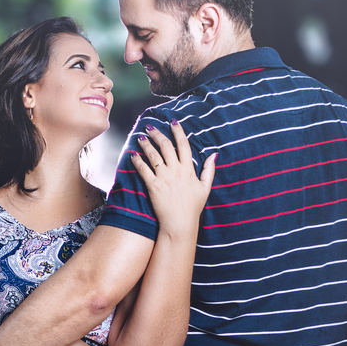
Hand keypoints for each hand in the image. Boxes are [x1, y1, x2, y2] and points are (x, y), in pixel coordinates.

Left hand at [131, 122, 215, 237]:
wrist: (180, 223)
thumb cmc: (193, 207)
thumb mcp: (205, 187)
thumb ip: (209, 170)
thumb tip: (214, 155)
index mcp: (189, 169)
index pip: (183, 145)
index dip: (178, 131)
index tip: (173, 122)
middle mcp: (176, 171)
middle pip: (166, 146)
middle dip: (157, 134)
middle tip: (150, 127)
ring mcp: (164, 178)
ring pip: (153, 155)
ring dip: (146, 144)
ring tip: (140, 137)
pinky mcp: (154, 186)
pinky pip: (144, 169)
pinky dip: (137, 160)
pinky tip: (133, 154)